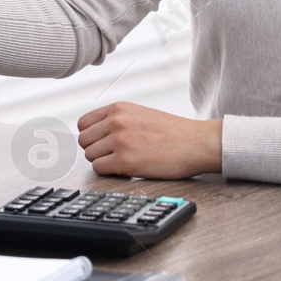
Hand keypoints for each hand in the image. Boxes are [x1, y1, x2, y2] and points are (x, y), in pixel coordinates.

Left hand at [76, 101, 222, 179]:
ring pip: (90, 156)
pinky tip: (126, 169)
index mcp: (118, 108)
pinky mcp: (125, 161)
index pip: (83, 123)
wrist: (197, 143)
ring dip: (103, 161)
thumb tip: (94, 134)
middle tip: (114, 154)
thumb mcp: (140, 114)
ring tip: (124, 160)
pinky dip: (109, 172)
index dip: (91, 136)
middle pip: (84, 141)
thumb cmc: (173, 132)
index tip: (101, 143)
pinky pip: (99, 169)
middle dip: (96, 150)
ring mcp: (120, 141)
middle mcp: (116, 121)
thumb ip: (117, 119)